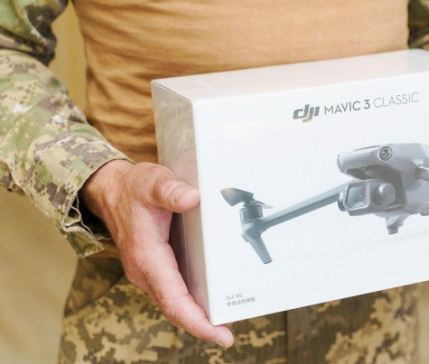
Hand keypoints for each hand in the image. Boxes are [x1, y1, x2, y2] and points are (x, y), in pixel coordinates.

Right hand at [80, 160, 233, 347]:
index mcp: (147, 257)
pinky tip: (210, 302)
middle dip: (202, 325)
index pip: (173, 300)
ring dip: (197, 316)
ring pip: (174, 302)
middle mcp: (146, 271)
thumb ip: (170, 190)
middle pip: (176, 308)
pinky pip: (173, 292)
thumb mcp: (152, 182)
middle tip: (228, 336)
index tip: (220, 335)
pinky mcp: (155, 268)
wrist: (110, 190)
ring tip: (225, 323)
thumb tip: (192, 198)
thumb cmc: (132, 189)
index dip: (197, 322)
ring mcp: (149, 272)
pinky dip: (191, 302)